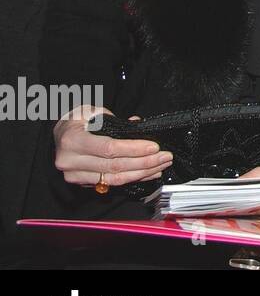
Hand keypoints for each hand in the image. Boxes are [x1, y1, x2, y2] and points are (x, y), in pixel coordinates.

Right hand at [53, 105, 172, 189]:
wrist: (58, 135)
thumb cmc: (75, 121)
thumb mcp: (91, 111)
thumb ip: (114, 119)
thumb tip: (137, 124)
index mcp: (72, 140)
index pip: (109, 148)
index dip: (134, 149)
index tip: (154, 147)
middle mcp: (70, 161)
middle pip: (114, 166)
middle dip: (144, 162)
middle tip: (164, 156)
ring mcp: (74, 175)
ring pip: (114, 178)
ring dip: (142, 173)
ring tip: (161, 165)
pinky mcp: (82, 182)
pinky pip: (111, 183)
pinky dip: (133, 178)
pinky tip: (148, 173)